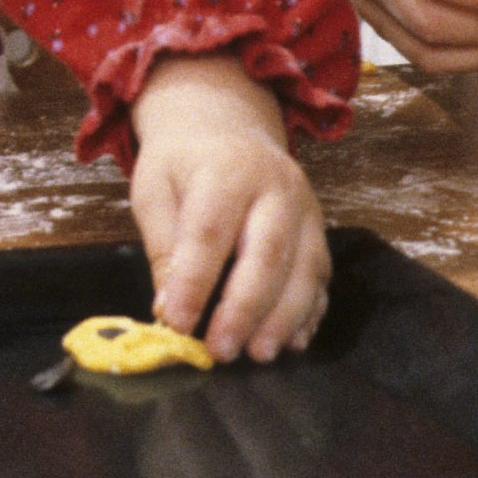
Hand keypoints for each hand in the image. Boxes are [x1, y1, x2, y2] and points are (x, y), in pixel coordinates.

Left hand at [125, 55, 328, 362]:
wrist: (226, 123)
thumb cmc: (183, 163)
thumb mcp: (155, 189)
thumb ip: (163, 247)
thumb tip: (170, 309)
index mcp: (226, 171)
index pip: (210, 232)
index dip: (194, 282)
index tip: (176, 325)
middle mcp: (275, 186)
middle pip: (267, 252)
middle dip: (245, 308)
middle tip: (222, 351)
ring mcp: (305, 207)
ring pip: (304, 267)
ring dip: (283, 317)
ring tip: (258, 354)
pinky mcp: (319, 228)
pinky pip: (322, 274)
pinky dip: (310, 312)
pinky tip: (292, 341)